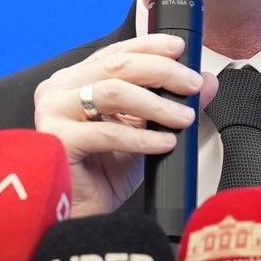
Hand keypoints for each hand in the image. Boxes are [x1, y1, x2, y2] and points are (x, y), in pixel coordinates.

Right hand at [31, 33, 217, 216]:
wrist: (82, 215)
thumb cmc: (103, 174)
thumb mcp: (146, 132)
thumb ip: (173, 104)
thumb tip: (207, 82)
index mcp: (75, 81)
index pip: (114, 52)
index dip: (149, 46)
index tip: (180, 50)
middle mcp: (59, 90)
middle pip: (116, 65)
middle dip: (162, 72)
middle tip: (191, 85)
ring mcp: (53, 112)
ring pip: (113, 92)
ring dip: (157, 104)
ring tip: (183, 118)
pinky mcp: (58, 139)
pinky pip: (108, 132)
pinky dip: (143, 138)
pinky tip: (164, 143)